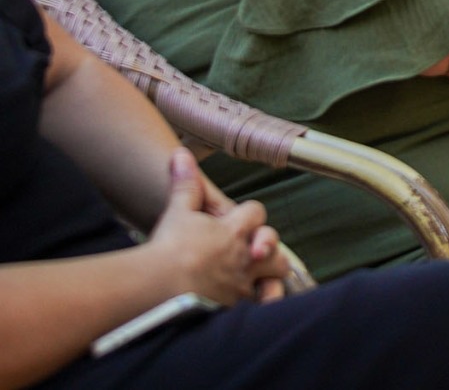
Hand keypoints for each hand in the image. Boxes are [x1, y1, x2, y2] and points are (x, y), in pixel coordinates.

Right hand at [143, 150, 277, 308]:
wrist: (159, 287)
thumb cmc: (168, 248)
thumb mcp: (177, 211)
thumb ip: (185, 184)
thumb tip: (181, 154)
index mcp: (235, 230)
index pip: (256, 213)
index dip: (250, 215)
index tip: (239, 219)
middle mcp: (246, 256)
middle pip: (274, 245)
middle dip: (268, 246)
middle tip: (254, 251)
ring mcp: (243, 283)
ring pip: (276, 276)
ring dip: (272, 275)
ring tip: (261, 278)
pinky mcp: (236, 308)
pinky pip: (262, 306)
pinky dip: (263, 305)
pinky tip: (261, 307)